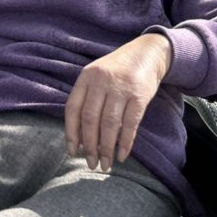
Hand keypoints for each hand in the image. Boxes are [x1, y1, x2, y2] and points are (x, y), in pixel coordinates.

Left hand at [64, 33, 171, 171]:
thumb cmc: (116, 71)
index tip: (73, 152)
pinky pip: (130, 123)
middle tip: (91, 163)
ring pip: (109, 124)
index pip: (73, 108)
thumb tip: (79, 138)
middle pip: (90, 118)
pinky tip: (122, 155)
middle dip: (89, 145)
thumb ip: (87, 101)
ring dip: (106, 148)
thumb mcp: (97, 77)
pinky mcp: (139, 95)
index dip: (71, 132)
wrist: (146, 53)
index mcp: (86, 77)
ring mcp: (121, 87)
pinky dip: (125, 142)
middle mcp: (101, 81)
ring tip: (106, 164)